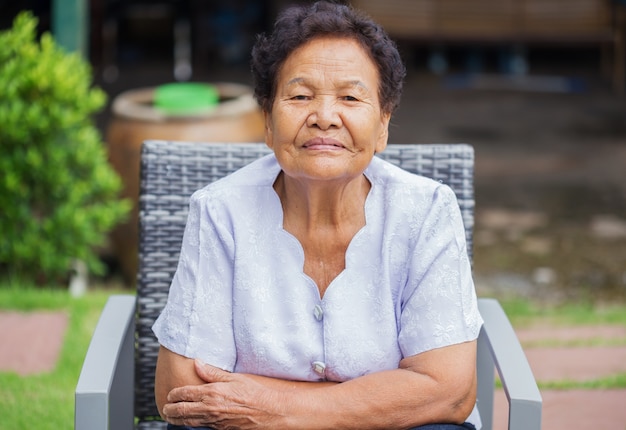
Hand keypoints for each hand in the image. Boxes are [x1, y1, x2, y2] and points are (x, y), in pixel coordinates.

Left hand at [162, 360, 286, 428]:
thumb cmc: (255, 392)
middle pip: (182, 411)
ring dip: (178, 420)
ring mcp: (215, 421)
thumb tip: (197, 363)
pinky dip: (192, 424)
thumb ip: (213, 372)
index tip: (170, 394)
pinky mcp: (221, 429)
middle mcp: (210, 409)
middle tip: (165, 408)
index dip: (174, 394)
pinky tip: (191, 421)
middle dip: (170, 410)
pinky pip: (202, 427)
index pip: (185, 394)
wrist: (271, 412)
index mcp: (212, 393)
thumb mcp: (235, 377)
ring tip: (171, 417)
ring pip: (189, 422)